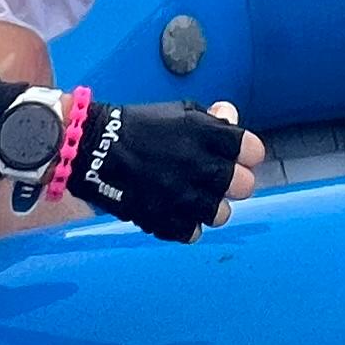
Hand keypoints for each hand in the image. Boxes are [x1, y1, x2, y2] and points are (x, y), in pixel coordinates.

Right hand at [70, 99, 261, 242]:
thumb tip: (230, 118)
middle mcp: (199, 166)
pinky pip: (192, 232)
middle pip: (244, 185)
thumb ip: (211, 120)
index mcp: (206, 135)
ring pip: (221, 214)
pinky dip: (185, 224)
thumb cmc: (136, 126)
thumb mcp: (178, 112)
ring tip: (192, 197)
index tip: (236, 155)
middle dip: (231, 181)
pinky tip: (174, 211)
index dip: (245, 153)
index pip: (253, 151)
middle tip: (214, 178)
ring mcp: (182, 196)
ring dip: (209, 206)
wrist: (92, 148)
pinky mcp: (163, 219)